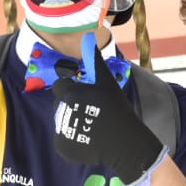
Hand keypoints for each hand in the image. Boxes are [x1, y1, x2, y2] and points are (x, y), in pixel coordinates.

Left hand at [50, 32, 167, 185]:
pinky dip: (73, 139)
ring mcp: (60, 132)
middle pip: (61, 105)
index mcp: (69, 94)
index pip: (60, 87)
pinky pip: (64, 139)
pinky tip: (89, 138)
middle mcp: (60, 112)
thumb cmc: (116, 108)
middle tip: (92, 112)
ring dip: (73, 121)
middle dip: (73, 106)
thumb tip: (87, 36)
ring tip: (92, 125)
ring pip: (62, 122)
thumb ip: (95, 59)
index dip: (72, 89)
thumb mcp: (106, 81)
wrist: (124, 142)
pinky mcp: (63, 148)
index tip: (86, 96)